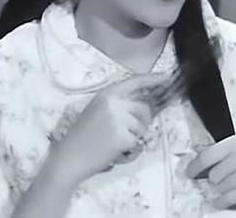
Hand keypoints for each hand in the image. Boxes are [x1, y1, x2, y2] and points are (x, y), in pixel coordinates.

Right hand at [49, 73, 171, 185]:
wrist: (69, 157)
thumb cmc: (82, 136)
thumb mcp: (98, 110)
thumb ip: (119, 103)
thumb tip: (145, 102)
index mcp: (107, 94)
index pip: (135, 81)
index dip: (153, 79)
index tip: (166, 76)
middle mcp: (115, 103)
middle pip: (144, 108)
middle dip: (142, 121)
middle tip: (126, 132)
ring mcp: (119, 119)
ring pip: (143, 125)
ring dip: (135, 134)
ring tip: (116, 140)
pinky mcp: (123, 136)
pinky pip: (137, 139)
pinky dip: (130, 147)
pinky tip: (114, 149)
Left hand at [186, 134, 235, 208]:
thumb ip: (228, 151)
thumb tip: (206, 165)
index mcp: (235, 142)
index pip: (206, 155)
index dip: (194, 166)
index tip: (188, 173)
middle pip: (213, 175)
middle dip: (216, 180)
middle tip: (224, 180)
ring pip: (219, 187)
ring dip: (221, 190)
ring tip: (232, 187)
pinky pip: (227, 199)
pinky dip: (221, 202)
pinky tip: (221, 201)